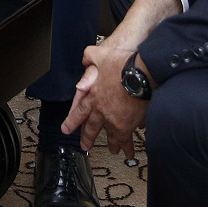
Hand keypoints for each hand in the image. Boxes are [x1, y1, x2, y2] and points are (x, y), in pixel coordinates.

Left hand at [63, 42, 148, 158]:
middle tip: (85, 146)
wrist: (141, 75)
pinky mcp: (127, 126)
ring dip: (110, 144)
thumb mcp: (101, 55)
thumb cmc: (122, 65)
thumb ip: (90, 56)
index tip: (66, 129)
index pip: (79, 111)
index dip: (72, 121)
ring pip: (110, 137)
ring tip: (112, 150)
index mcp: (92, 96)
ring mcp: (113, 121)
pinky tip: (129, 151)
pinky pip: (126, 140)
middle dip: (87, 138)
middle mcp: (101, 111)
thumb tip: (85, 58)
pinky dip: (127, 146)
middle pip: (91, 128)